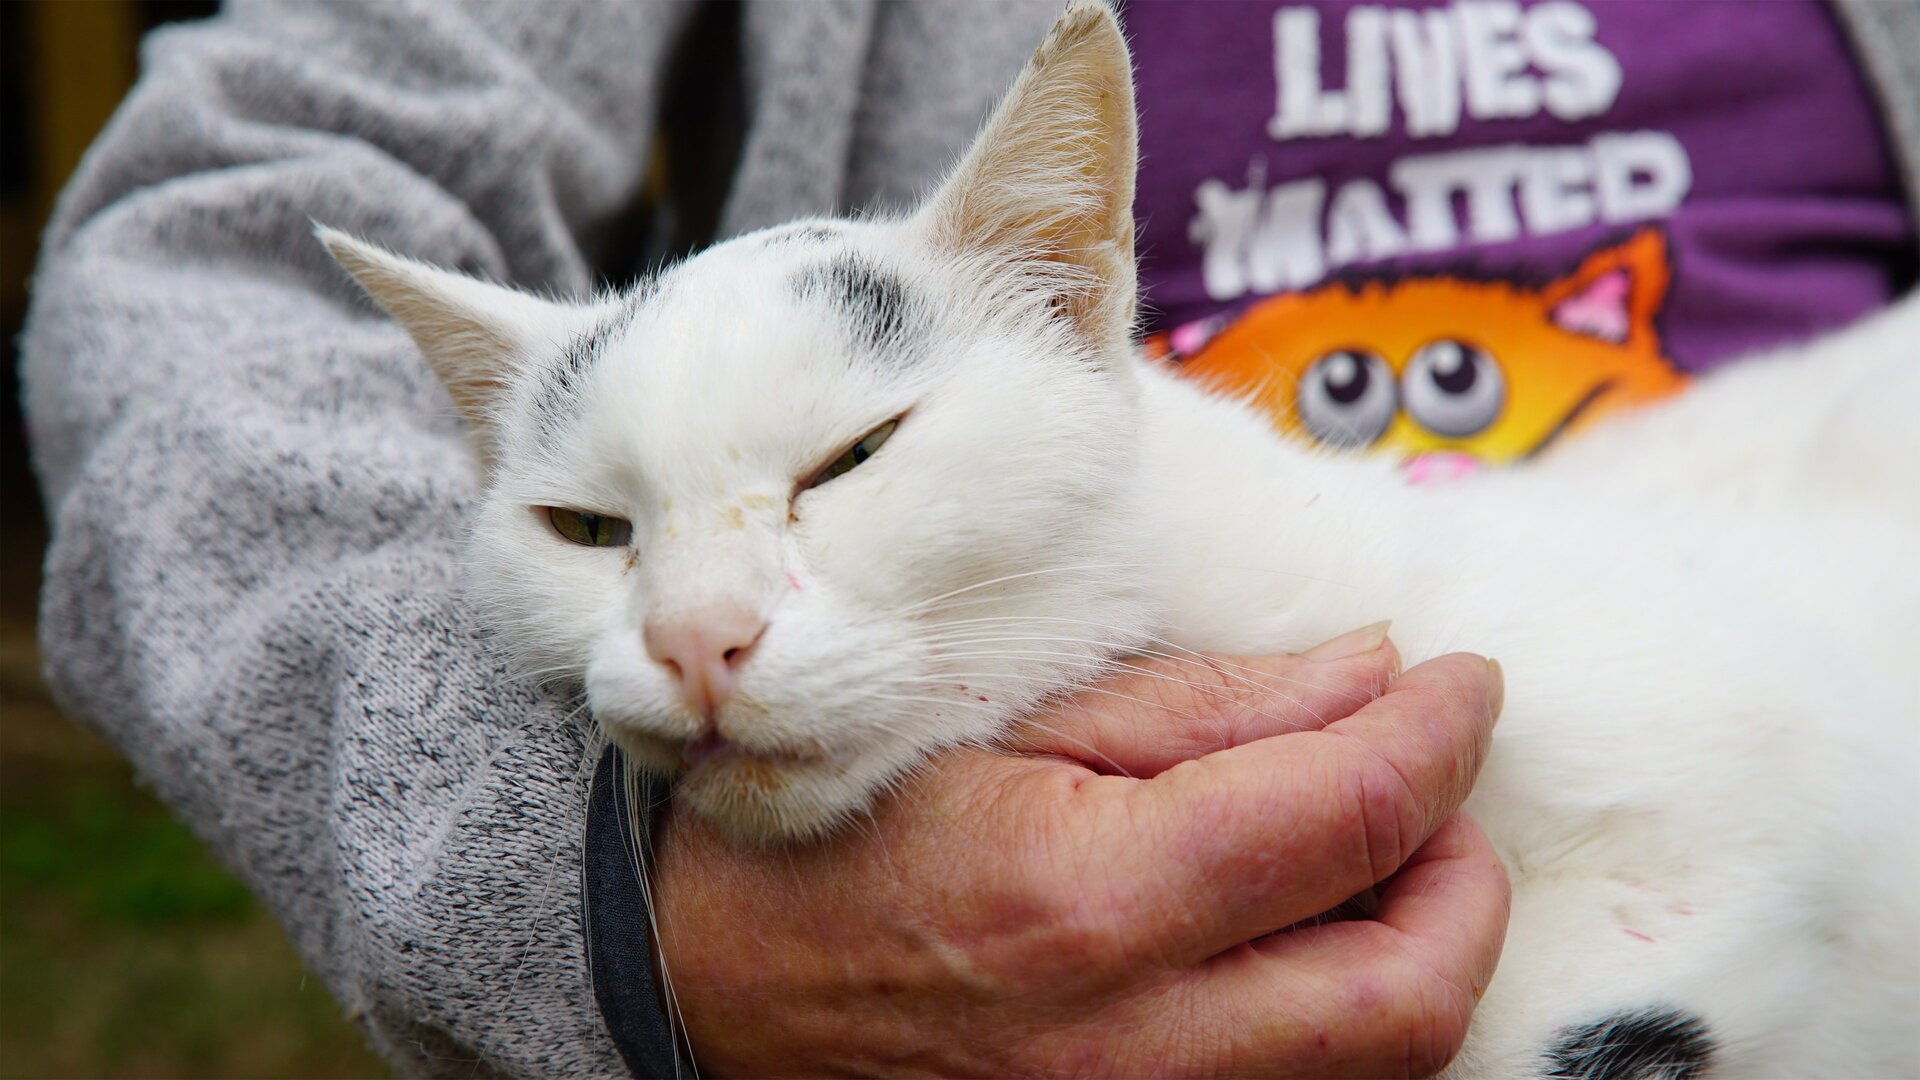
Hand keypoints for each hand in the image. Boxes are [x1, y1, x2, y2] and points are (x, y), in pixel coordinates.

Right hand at [652, 630, 1509, 1076]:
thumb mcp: (1002, 723)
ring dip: (1412, 952)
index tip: (1461, 684)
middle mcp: (1128, 1043)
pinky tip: (1292, 943)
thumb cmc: (830, 834)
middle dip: (1463, 874)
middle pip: (1409, 988)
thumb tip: (1370, 676)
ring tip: (1362, 861)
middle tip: (1433, 789)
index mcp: (1088, 896)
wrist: (703, 984)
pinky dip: (1336, 1019)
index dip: (1441, 731)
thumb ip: (1203, 707)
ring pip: (1374, 1064)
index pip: (1351, 810)